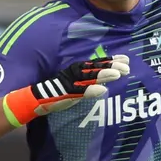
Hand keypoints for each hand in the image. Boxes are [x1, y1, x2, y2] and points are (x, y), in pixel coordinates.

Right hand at [10, 55, 130, 120]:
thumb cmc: (53, 95)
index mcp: (75, 72)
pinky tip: (102, 90)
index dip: (110, 61)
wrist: (32, 101)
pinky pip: (78, 92)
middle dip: (111, 66)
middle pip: (94, 68)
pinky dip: (90, 91)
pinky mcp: (63, 93)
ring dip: (103, 75)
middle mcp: (72, 74)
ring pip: (88, 77)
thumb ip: (86, 85)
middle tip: (127, 65)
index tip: (125, 59)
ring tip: (118, 74)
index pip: (95, 64)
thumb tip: (104, 85)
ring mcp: (68, 83)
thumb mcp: (72, 89)